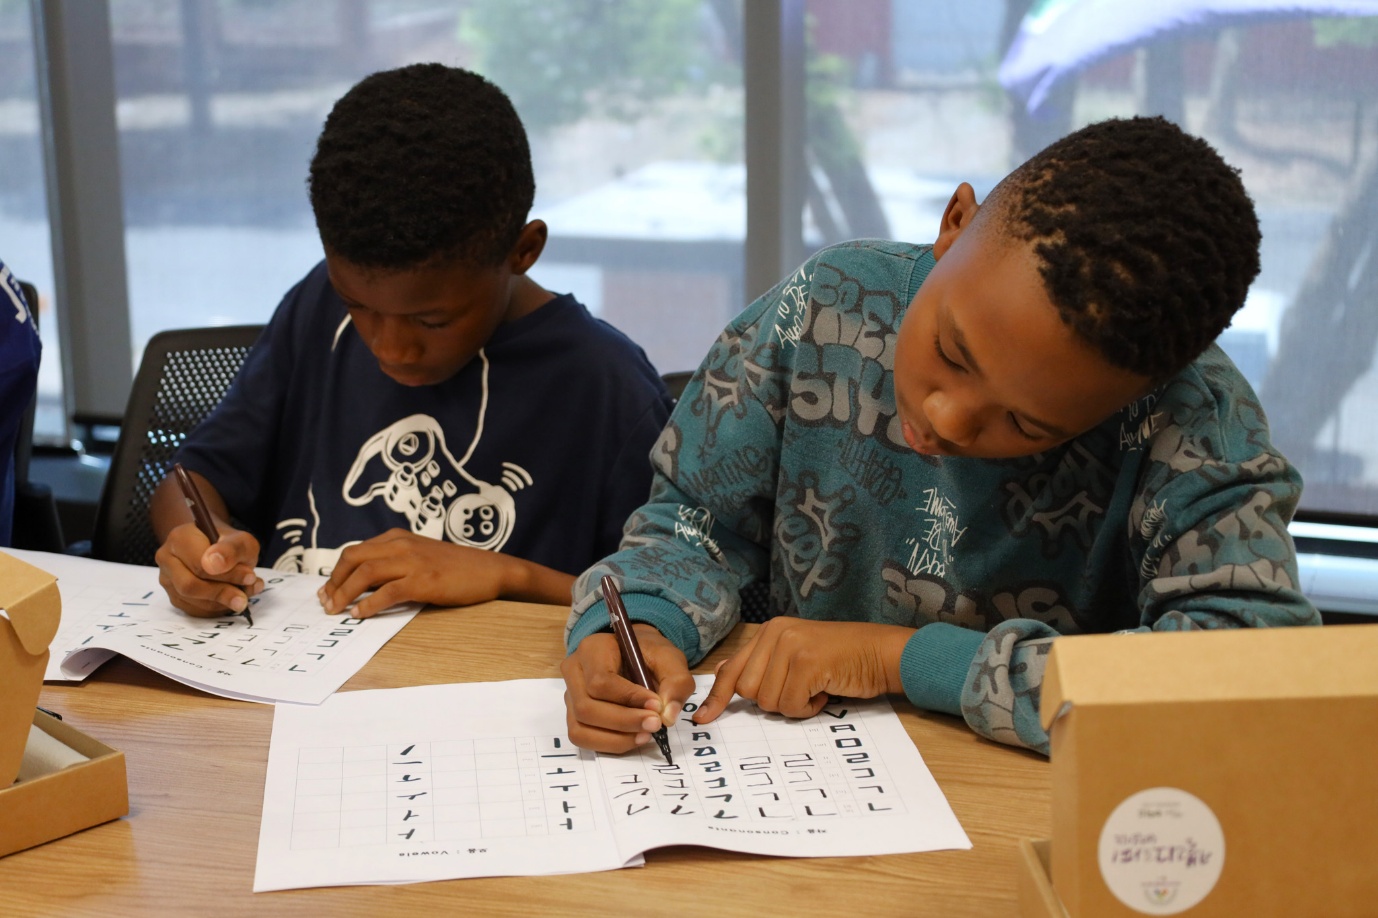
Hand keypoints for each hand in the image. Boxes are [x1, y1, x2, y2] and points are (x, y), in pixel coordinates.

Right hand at [155, 522, 262, 616]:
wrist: (219, 550)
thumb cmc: (229, 544)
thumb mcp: (241, 540)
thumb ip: (231, 550)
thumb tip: (215, 565)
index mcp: (180, 538)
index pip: (199, 564)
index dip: (227, 574)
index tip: (250, 577)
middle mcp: (167, 558)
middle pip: (189, 586)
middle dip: (222, 593)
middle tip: (245, 596)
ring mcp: (167, 579)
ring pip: (192, 601)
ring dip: (222, 602)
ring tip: (243, 594)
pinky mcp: (174, 597)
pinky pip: (194, 610)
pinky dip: (216, 609)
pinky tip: (230, 599)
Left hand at [319, 529, 521, 617]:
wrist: (489, 570)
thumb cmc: (455, 567)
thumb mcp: (419, 556)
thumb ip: (393, 563)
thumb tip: (361, 585)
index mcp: (398, 537)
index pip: (355, 551)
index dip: (335, 572)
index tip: (327, 591)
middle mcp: (401, 544)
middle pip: (353, 558)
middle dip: (334, 582)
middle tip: (326, 603)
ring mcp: (413, 561)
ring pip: (365, 573)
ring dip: (345, 594)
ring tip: (336, 611)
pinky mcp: (423, 580)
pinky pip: (387, 592)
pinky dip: (368, 604)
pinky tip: (360, 614)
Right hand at [561, 624, 695, 753]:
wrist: (636, 655)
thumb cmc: (649, 654)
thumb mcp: (670, 658)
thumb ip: (676, 682)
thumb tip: (668, 715)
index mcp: (593, 649)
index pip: (600, 681)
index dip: (628, 698)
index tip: (657, 705)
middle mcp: (574, 671)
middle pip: (586, 707)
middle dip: (624, 722)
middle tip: (655, 724)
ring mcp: (570, 695)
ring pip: (580, 727)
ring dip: (616, 738)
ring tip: (646, 734)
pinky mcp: (573, 714)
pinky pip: (582, 738)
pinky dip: (609, 744)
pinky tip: (634, 738)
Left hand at [692, 618, 913, 724]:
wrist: (881, 653)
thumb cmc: (841, 660)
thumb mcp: (796, 656)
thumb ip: (762, 664)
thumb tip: (722, 675)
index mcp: (769, 632)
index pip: (732, 669)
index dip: (717, 698)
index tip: (702, 719)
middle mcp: (775, 633)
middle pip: (749, 692)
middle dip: (775, 700)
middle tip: (803, 689)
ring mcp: (791, 646)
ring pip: (769, 702)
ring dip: (794, 705)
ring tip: (817, 687)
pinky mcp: (806, 662)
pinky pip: (790, 705)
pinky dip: (808, 708)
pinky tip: (825, 691)